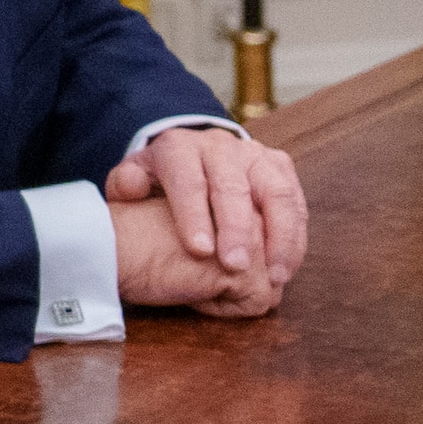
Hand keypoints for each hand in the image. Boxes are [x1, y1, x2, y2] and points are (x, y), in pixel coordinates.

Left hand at [104, 128, 299, 316]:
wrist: (194, 157)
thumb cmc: (160, 182)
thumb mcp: (134, 178)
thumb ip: (126, 185)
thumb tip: (132, 188)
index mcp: (180, 148)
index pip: (188, 180)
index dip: (194, 215)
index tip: (199, 251)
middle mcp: (221, 147)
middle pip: (234, 186)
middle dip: (237, 228)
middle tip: (235, 266)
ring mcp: (255, 155)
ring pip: (275, 193)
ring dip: (279, 237)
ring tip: (274, 276)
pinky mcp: (281, 167)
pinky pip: (296, 202)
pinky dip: (295, 236)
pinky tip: (286, 266)